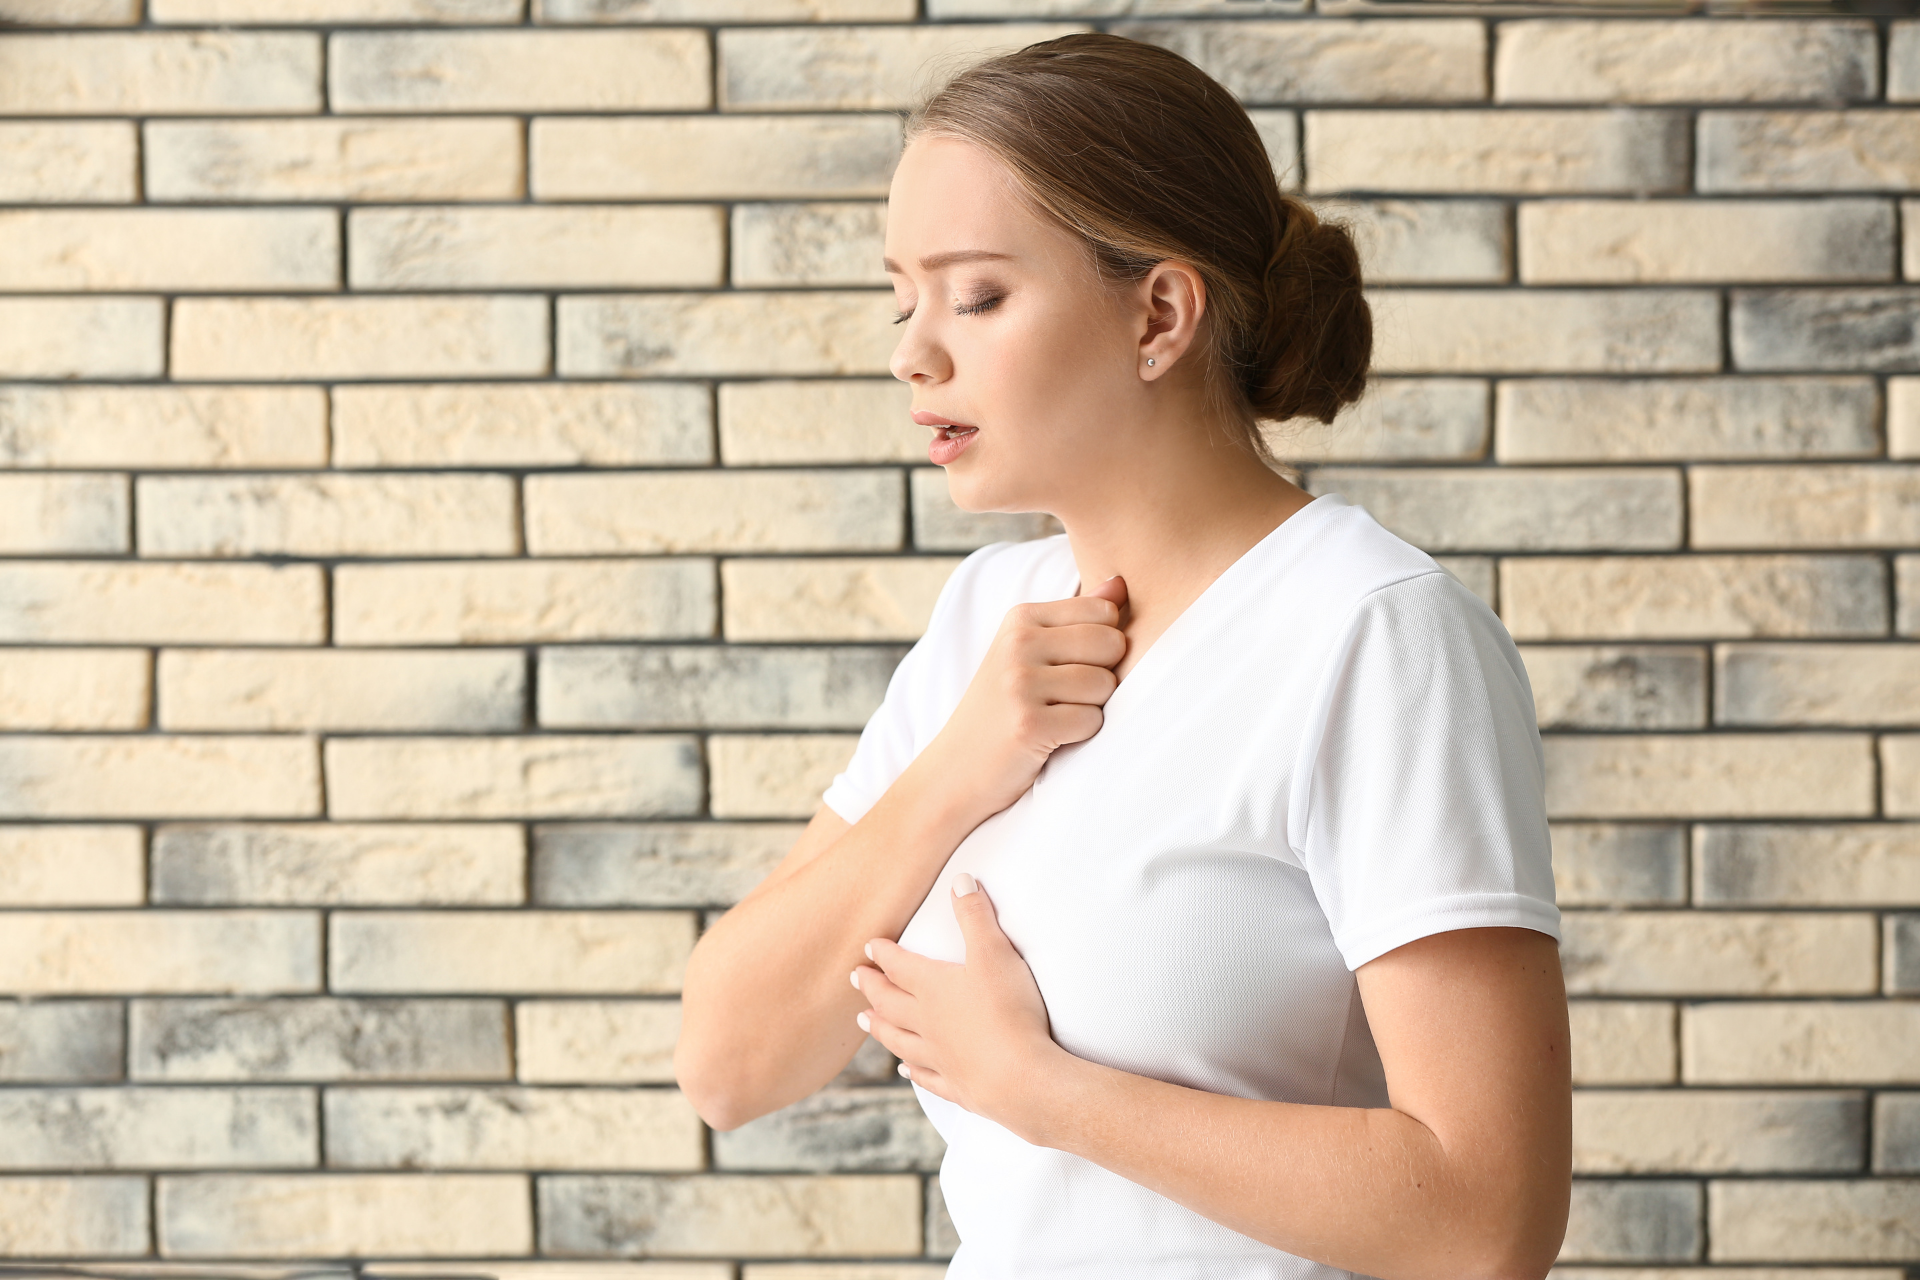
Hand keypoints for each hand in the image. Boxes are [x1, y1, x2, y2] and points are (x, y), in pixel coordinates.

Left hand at [851, 874, 1062, 1140]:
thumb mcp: (994, 952)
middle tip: (855, 978)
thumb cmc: (1008, 1011)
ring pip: (899, 1039)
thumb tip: (961, 879)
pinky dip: (913, 1072)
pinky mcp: (956, 1085)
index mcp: (933, 988)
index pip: (900, 966)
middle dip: (872, 987)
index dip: (883, 954)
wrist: (1020, 1077)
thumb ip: (976, 916)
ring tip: (863, 1021)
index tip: (868, 947)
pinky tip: (905, 1071)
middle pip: (890, 1002)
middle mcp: (927, 1022)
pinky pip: (927, 1076)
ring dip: (880, 1028)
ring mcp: (938, 1057)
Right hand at [917, 575, 1127, 820]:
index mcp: (1022, 618)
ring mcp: (1020, 683)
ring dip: (1089, 709)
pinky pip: (1092, 721)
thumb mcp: (1031, 652)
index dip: (1103, 645)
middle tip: (1063, 696)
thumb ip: (1079, 616)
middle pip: (1112, 645)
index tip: (1069, 667)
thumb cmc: (1003, 708)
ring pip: (1105, 685)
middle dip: (1102, 676)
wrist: (956, 768)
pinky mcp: (1029, 723)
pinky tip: (1049, 737)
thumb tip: (1120, 582)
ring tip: (1053, 716)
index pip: (1105, 612)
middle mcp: (1018, 643)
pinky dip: (1078, 736)